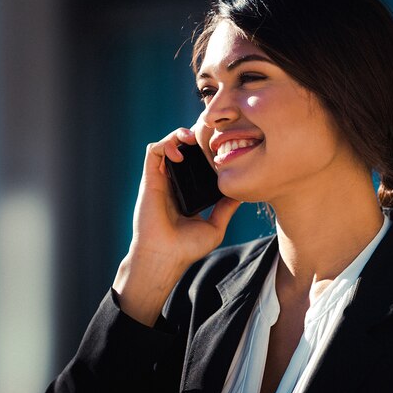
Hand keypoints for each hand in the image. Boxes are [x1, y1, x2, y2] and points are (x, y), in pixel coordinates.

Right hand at [112, 128, 240, 325]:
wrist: (165, 258)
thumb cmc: (187, 248)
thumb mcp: (215, 226)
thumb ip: (226, 208)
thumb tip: (242, 194)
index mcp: (187, 192)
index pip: (195, 163)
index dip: (206, 150)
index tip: (221, 146)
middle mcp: (173, 183)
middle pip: (181, 149)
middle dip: (194, 135)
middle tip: (208, 135)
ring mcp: (161, 180)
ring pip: (166, 144)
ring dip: (178, 135)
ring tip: (193, 138)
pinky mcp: (150, 180)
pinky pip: (153, 151)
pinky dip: (166, 144)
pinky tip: (180, 152)